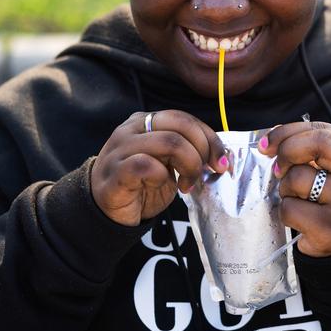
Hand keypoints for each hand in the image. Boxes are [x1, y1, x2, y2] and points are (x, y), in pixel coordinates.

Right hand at [91, 111, 227, 225]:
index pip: (185, 119)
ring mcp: (121, 148)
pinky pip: (147, 165)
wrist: (108, 211)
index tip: (221, 162)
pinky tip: (163, 186)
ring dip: (188, 165)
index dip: (209, 139)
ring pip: (169, 142)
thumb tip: (219, 155)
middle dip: (202, 151)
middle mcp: (131, 129)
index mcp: (145, 121)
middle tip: (204, 173)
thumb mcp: (168, 163)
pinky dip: (163, 177)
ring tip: (186, 185)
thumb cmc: (141, 185)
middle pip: (180, 126)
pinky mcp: (115, 171)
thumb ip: (187, 151)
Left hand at [260, 121, 330, 256]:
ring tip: (295, 197)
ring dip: (285, 188)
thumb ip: (307, 147)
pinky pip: (291, 210)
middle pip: (321, 144)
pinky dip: (285, 212)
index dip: (287, 133)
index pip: (321, 131)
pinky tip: (298, 217)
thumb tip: (271, 140)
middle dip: (288, 151)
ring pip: (299, 179)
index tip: (267, 144)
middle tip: (279, 169)